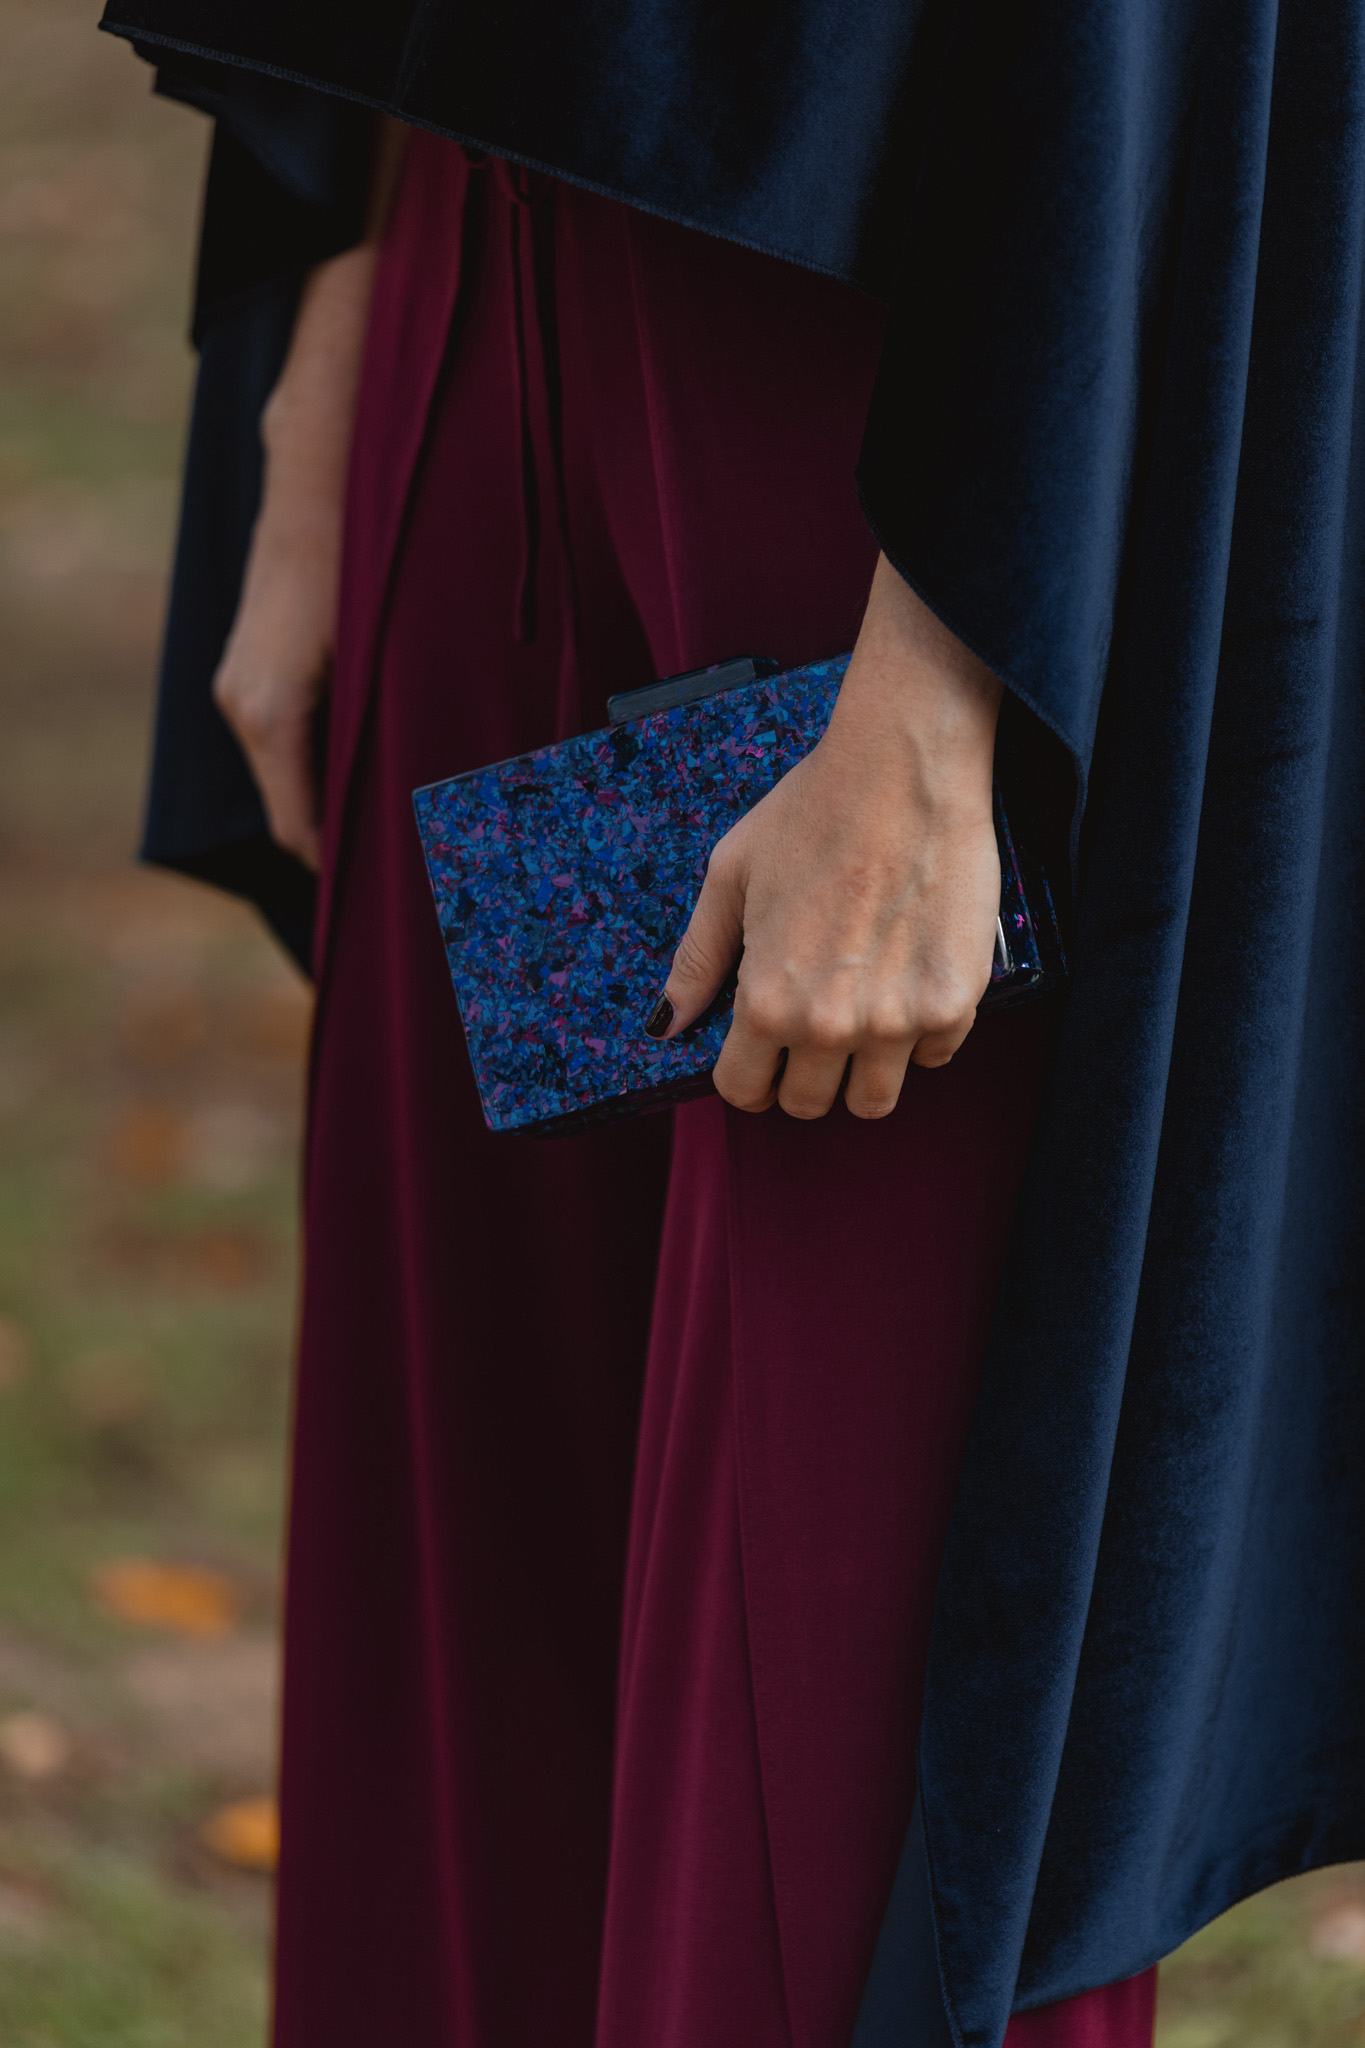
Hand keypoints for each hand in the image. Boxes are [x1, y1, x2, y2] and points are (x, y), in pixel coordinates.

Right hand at [212, 237, 387, 870]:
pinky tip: (384, 766)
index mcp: (272, 716)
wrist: (326, 468)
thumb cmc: (375, 557)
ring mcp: (241, 687)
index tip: (403, 905)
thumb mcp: (398, 657)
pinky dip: (329, 765)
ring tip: (414, 827)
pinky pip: (290, 743)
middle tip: (424, 876)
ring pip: (294, 778)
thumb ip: (409, 734)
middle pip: (295, 815)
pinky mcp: (252, 669)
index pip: (302, 836)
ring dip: (344, 803)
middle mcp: (244, 708)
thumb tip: (453, 809)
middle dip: (354, 845)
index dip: (351, 875)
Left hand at [649, 557, 1003, 1119]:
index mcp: (765, 1000)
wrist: (905, 769)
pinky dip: (921, 1035)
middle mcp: (828, 1025)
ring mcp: (896, 1021)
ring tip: (862, 1017)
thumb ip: (698, 959)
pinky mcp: (954, 1002)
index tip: (760, 1053)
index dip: (747, 1075)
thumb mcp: (731, 876)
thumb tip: (666, 1024)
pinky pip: (934, 1057)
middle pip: (809, 1105)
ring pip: (873, 1101)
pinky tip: (909, 983)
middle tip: (813, 1028)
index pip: (745, 1091)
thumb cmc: (812, 810)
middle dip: (802, 1076)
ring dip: (862, 1071)